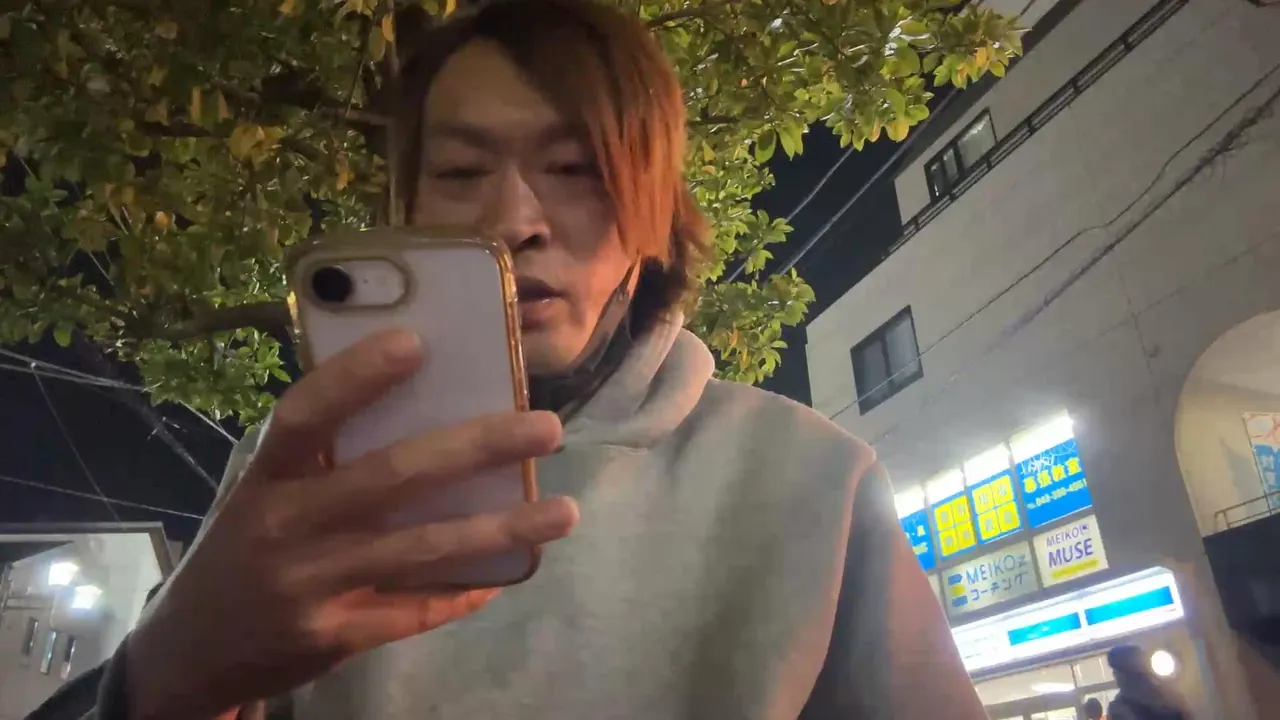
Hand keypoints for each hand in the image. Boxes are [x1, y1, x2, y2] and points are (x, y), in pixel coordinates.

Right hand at [125, 329, 578, 719]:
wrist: (189, 653)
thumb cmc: (243, 547)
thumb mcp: (258, 493)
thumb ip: (316, 456)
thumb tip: (419, 402)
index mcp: (263, 479)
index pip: (303, 416)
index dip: (355, 377)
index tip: (417, 343)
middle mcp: (284, 528)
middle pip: (390, 477)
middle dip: (477, 447)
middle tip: (548, 426)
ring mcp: (309, 586)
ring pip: (421, 549)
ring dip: (501, 528)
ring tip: (564, 511)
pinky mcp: (333, 636)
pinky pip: (415, 609)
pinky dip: (465, 587)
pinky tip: (510, 569)